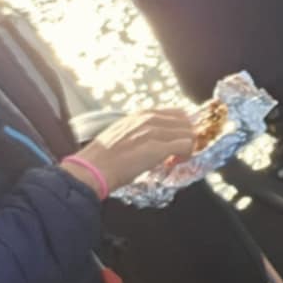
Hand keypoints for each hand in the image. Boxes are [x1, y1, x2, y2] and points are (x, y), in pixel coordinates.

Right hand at [64, 107, 198, 192]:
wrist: (94, 168)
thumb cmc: (103, 157)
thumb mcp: (122, 133)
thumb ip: (139, 132)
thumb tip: (151, 141)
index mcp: (140, 115)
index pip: (176, 114)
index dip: (180, 129)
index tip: (175, 142)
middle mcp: (148, 119)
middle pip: (185, 122)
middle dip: (186, 137)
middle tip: (178, 153)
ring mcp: (154, 132)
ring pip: (188, 133)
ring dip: (187, 147)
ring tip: (176, 159)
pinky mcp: (157, 148)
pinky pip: (186, 145)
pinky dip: (186, 155)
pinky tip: (175, 162)